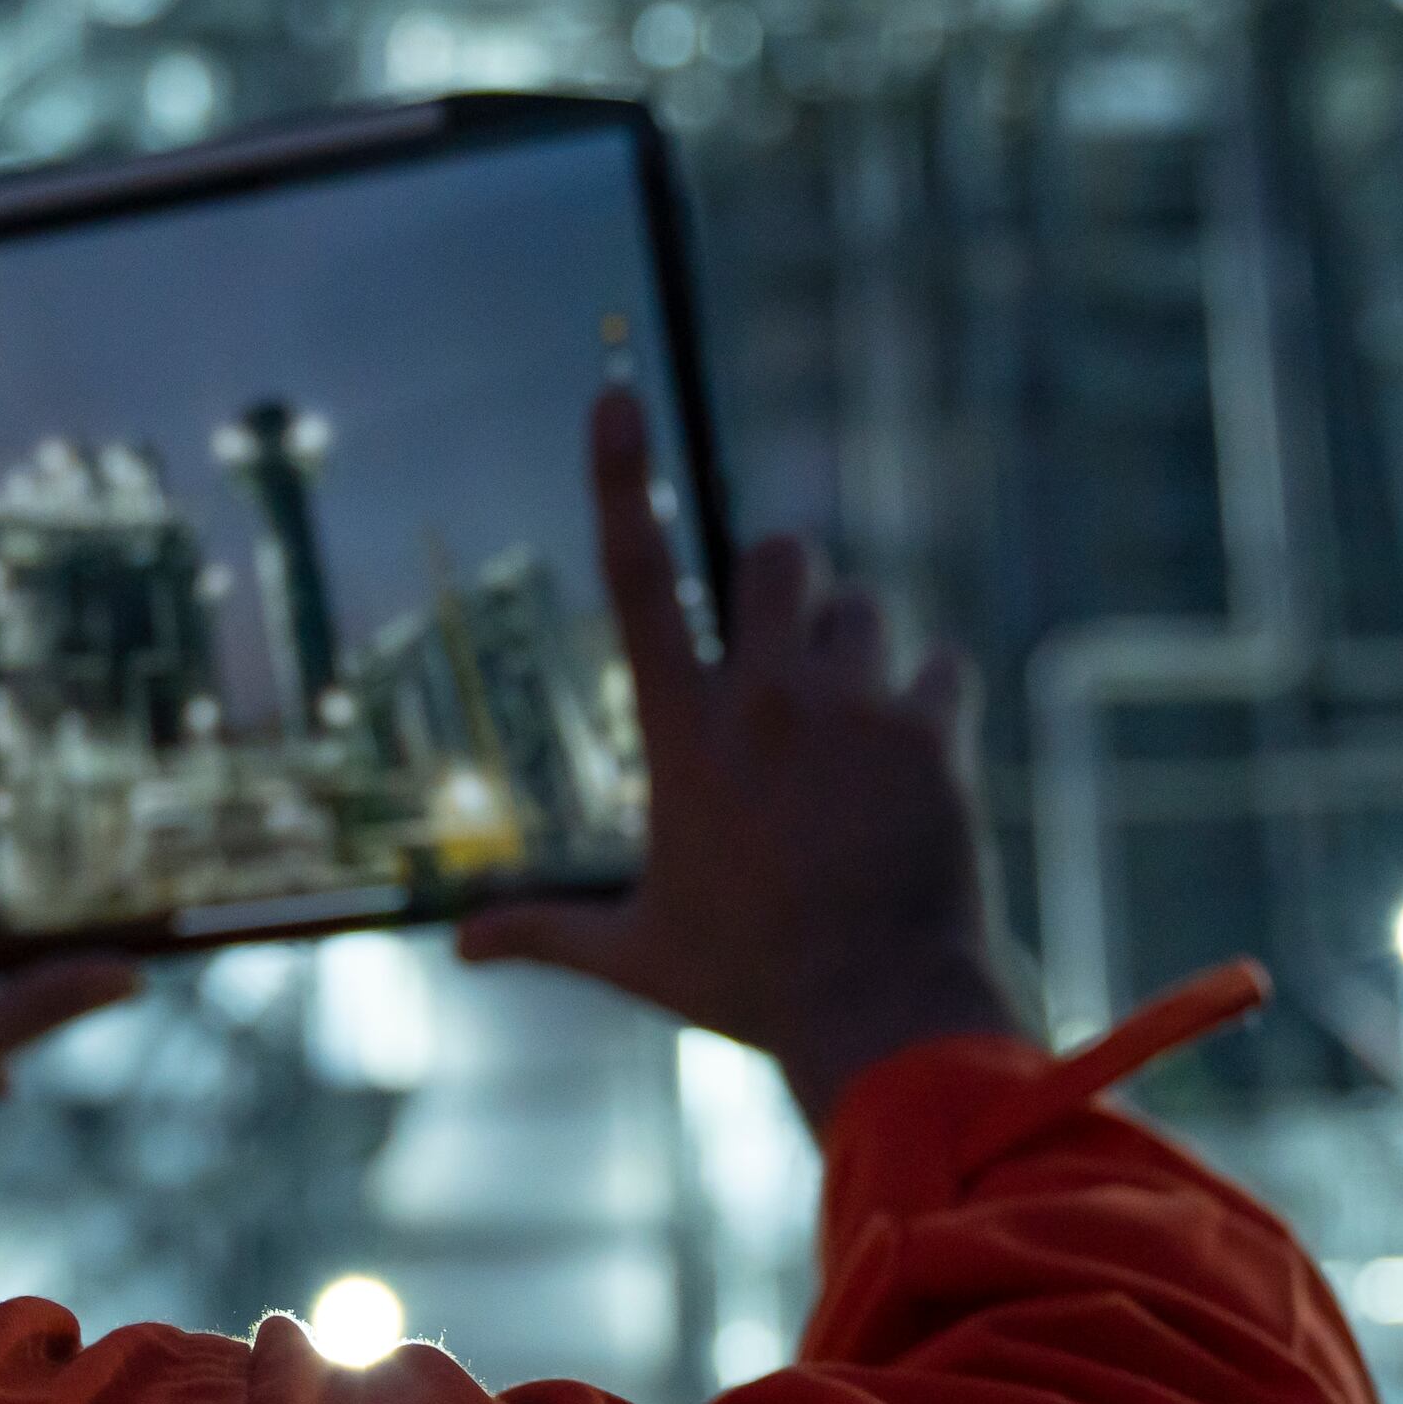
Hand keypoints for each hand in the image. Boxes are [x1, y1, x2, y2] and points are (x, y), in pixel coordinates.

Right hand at [458, 390, 1019, 1125]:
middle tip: (791, 666)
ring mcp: (852, 710)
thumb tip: (462, 947)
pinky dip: (930, 702)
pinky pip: (940, 666)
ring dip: (858, 650)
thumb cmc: (750, 985)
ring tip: (854, 739)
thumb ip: (547, 933)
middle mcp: (764, 699)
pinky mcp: (931, 732)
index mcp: (681, 735)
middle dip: (784, 588)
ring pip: (865, 605)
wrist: (881, 1010)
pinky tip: (917, 766)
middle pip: (779, 554)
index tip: (615, 392)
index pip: (634, 577)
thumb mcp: (638, 957)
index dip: (621, 476)